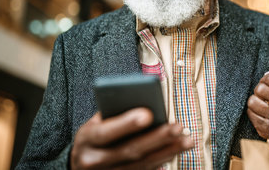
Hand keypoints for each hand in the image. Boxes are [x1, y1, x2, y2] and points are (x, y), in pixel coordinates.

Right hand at [71, 108, 193, 169]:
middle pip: (129, 151)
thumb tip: (145, 105)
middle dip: (157, 138)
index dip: (127, 124)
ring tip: (187, 140)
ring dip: (167, 152)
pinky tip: (175, 150)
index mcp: (85, 141)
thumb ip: (113, 114)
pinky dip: (162, 161)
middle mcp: (94, 162)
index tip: (148, 113)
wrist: (81, 165)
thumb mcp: (94, 122)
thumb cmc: (93, 136)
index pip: (106, 132)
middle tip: (178, 127)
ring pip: (141, 165)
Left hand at [247, 67, 268, 138]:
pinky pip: (251, 114)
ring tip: (262, 102)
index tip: (268, 83)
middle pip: (260, 89)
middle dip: (260, 89)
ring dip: (255, 100)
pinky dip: (253, 111)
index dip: (266, 78)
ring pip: (253, 102)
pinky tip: (260, 111)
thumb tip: (266, 74)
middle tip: (264, 93)